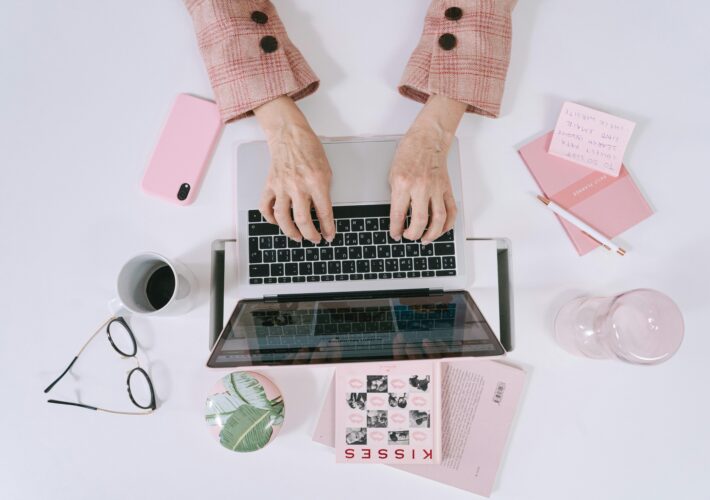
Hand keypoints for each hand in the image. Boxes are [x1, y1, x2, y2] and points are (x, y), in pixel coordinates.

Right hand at [254, 96, 334, 243]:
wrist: (289, 135)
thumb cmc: (309, 150)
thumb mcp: (326, 171)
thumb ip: (324, 193)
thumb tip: (321, 214)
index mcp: (316, 182)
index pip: (324, 213)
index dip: (327, 228)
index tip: (328, 236)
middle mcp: (298, 186)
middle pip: (303, 220)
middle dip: (311, 235)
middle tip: (314, 239)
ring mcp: (282, 187)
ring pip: (282, 218)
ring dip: (290, 232)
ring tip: (297, 237)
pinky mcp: (270, 185)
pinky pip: (265, 207)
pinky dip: (270, 218)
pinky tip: (277, 222)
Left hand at [389, 95, 466, 243]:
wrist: (428, 139)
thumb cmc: (409, 152)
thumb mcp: (393, 174)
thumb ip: (396, 196)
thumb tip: (398, 216)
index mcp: (403, 184)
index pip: (398, 214)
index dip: (396, 229)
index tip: (396, 235)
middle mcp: (421, 187)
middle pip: (419, 221)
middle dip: (413, 235)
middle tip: (409, 236)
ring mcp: (436, 189)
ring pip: (438, 219)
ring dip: (432, 234)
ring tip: (425, 239)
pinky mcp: (446, 188)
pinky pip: (451, 210)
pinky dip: (447, 224)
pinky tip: (441, 229)